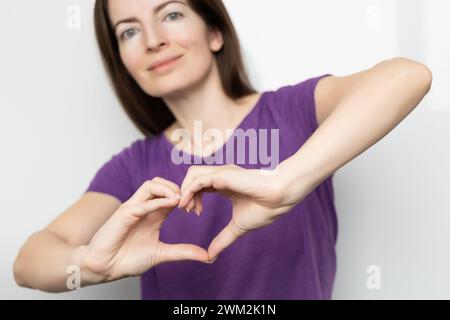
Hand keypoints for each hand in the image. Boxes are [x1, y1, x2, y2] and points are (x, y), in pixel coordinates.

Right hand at [81, 177, 209, 280]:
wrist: (105, 267)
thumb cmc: (128, 259)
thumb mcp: (161, 254)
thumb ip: (183, 252)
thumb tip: (207, 256)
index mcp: (154, 214)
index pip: (171, 194)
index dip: (186, 197)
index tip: (197, 210)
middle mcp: (144, 207)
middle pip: (161, 183)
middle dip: (178, 188)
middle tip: (190, 203)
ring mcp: (133, 208)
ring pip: (151, 185)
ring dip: (168, 189)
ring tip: (180, 201)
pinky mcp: (124, 214)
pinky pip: (142, 202)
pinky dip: (158, 201)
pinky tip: (172, 204)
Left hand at [178, 164, 307, 260]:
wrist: (279, 199)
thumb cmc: (264, 209)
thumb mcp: (237, 227)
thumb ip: (223, 239)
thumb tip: (211, 256)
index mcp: (224, 184)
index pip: (200, 185)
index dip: (193, 198)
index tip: (196, 213)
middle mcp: (221, 176)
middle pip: (192, 178)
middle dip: (185, 194)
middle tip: (189, 212)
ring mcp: (221, 174)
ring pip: (192, 174)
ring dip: (184, 191)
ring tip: (188, 208)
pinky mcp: (223, 175)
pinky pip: (198, 179)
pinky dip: (188, 191)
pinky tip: (188, 204)